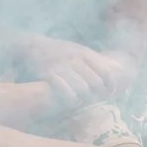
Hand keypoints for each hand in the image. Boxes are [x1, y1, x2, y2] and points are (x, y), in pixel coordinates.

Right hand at [19, 35, 135, 107]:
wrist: (33, 45)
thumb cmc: (59, 50)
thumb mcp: (78, 49)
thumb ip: (93, 58)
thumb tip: (113, 69)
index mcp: (84, 53)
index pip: (106, 72)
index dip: (111, 85)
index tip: (110, 92)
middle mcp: (75, 59)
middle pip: (96, 83)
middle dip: (98, 94)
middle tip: (96, 98)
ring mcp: (62, 67)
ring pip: (82, 89)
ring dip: (85, 98)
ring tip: (84, 100)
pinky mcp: (49, 74)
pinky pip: (65, 92)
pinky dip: (71, 99)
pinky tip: (71, 100)